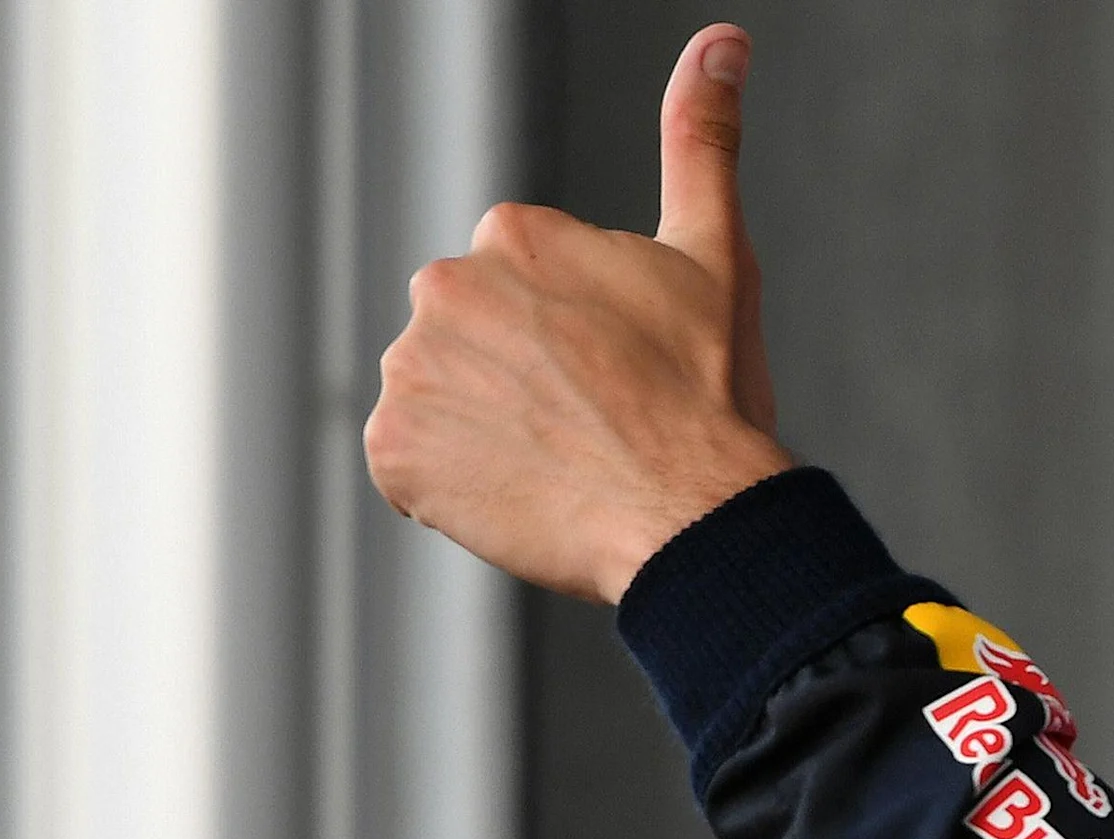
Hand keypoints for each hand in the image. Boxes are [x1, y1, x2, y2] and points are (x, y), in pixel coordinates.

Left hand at [364, 24, 791, 603]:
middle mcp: (443, 286)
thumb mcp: (715, 252)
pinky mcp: (392, 452)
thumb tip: (722, 40)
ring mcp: (411, 372)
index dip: (574, 342)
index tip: (615, 375)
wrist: (693, 516)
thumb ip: (700, 139)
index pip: (521, 292)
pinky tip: (517, 492)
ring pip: (439, 400)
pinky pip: (407, 467)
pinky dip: (450, 486)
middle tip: (590, 423)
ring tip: (558, 461)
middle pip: (472, 342)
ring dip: (483, 431)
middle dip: (518, 380)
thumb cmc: (711, 393)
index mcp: (512, 233)